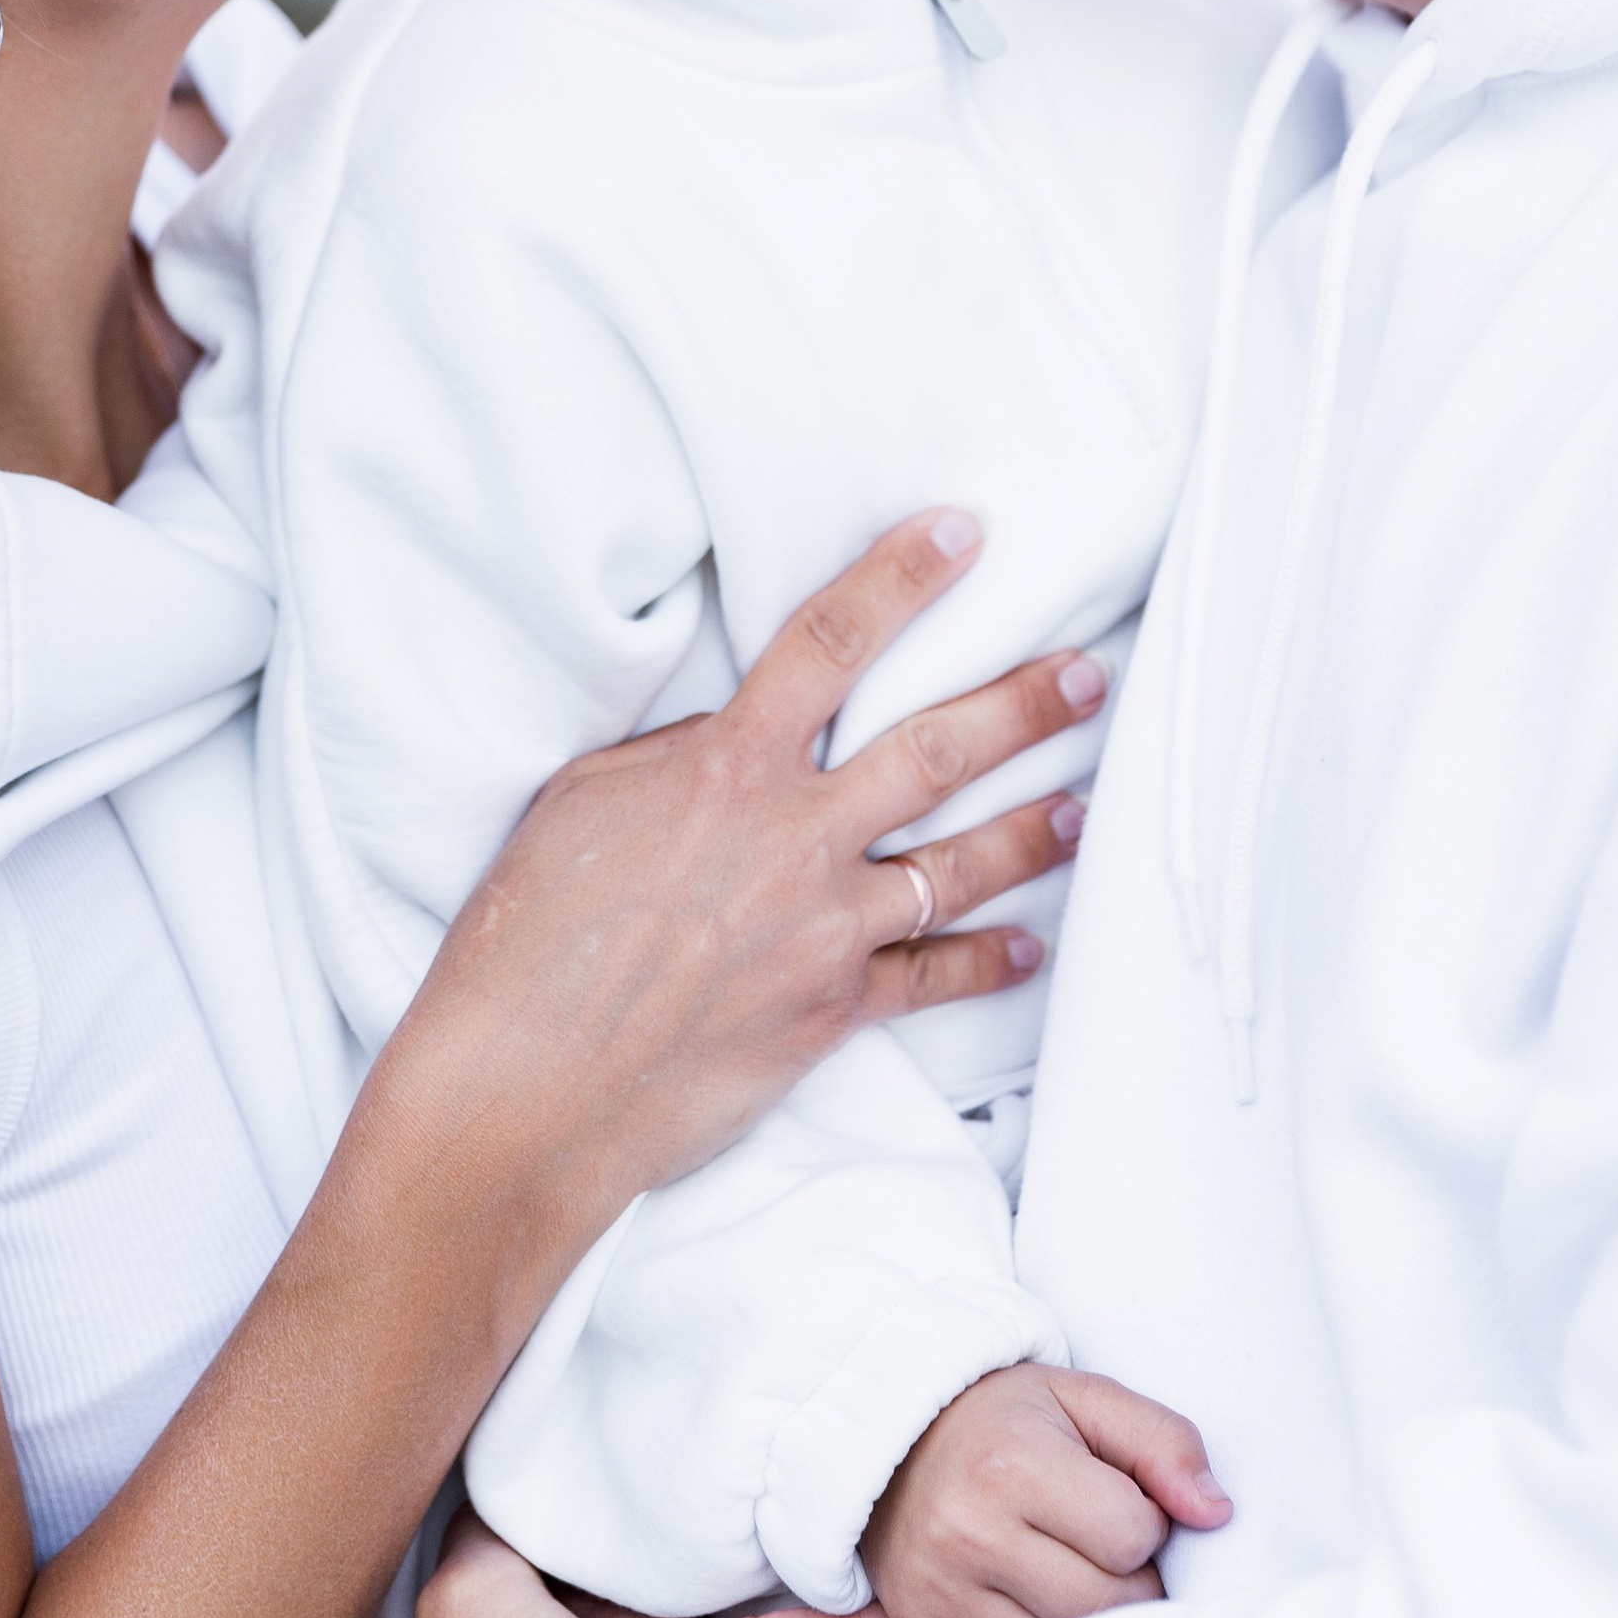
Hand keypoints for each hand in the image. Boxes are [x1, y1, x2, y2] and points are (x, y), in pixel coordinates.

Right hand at [377, 509, 1098, 1279]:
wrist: (530, 1086)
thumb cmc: (528, 935)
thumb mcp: (584, 800)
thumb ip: (674, 756)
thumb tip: (733, 738)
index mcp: (728, 767)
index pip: (829, 643)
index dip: (900, 577)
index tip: (960, 532)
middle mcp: (795, 838)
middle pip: (936, 750)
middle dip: (1023, 706)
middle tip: (1089, 673)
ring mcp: (825, 929)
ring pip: (959, 865)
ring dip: (1032, 831)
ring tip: (1082, 807)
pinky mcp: (832, 1013)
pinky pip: (933, 979)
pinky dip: (990, 962)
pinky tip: (1030, 948)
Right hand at [862, 1364, 1231, 1617]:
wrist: (893, 1444)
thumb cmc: (1007, 1421)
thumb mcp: (1084, 1399)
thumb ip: (1163, 1441)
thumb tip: (1217, 1513)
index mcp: (1009, 1465)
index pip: (1134, 1534)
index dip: (1142, 1518)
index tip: (1109, 1497)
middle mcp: (968, 1534)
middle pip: (1109, 1605)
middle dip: (1126, 1577)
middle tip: (1094, 1540)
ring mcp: (943, 1595)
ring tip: (1066, 1569)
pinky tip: (1035, 1603)